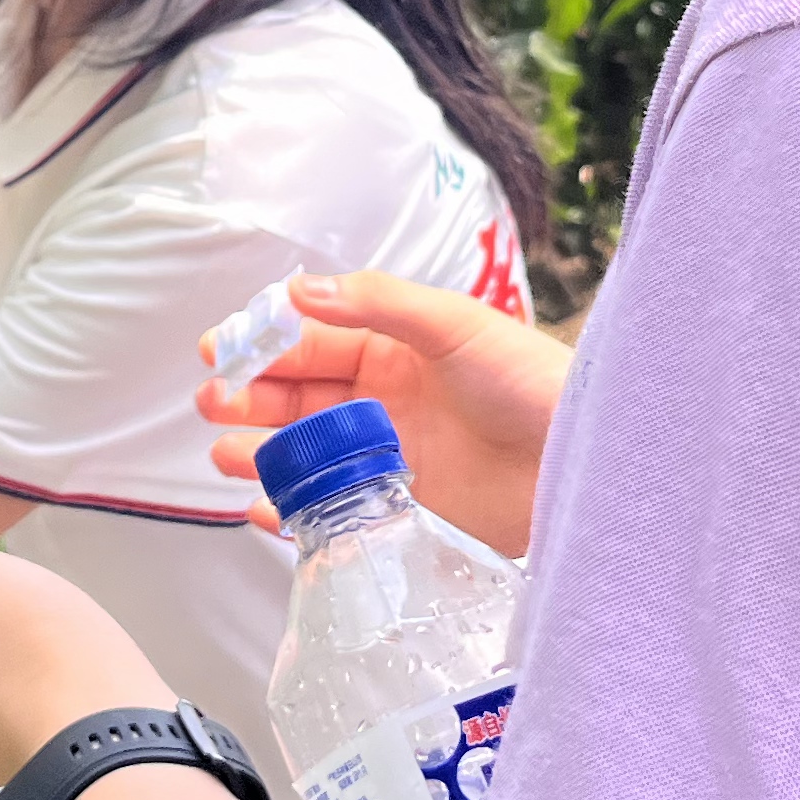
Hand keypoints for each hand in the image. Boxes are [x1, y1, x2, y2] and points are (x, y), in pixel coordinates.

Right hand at [196, 269, 569, 554]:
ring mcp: (388, 457)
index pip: (313, 341)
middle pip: (299, 397)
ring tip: (224, 454)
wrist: (584, 461)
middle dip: (251, 398)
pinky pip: (332, 508)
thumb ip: (378, 303)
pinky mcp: (400, 510)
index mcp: (395, 348)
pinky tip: (264, 505)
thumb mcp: (455, 325)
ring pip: (306, 453)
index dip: (264, 344)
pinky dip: (294, 508)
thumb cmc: (530, 382)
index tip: (221, 350)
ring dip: (261, 451)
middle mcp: (385, 401)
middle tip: (215, 404)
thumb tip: (300, 289)